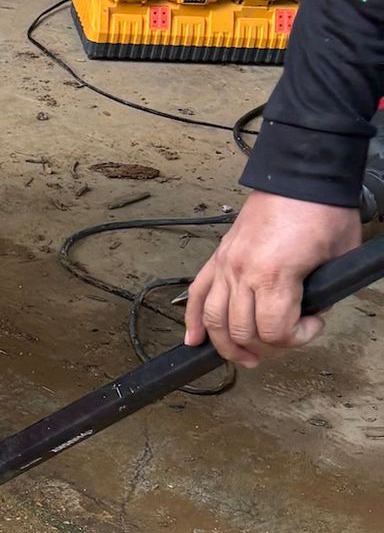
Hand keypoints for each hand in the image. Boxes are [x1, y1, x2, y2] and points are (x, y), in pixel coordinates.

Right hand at [183, 191, 361, 365]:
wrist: (300, 176)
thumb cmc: (322, 211)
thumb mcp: (338, 257)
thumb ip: (323, 293)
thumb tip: (308, 313)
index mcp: (274, 274)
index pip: (274, 331)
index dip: (297, 339)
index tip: (313, 325)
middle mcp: (242, 272)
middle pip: (242, 331)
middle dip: (266, 347)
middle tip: (285, 341)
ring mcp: (226, 265)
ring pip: (214, 319)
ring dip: (227, 345)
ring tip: (245, 356)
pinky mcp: (219, 257)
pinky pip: (197, 294)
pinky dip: (193, 319)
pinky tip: (193, 339)